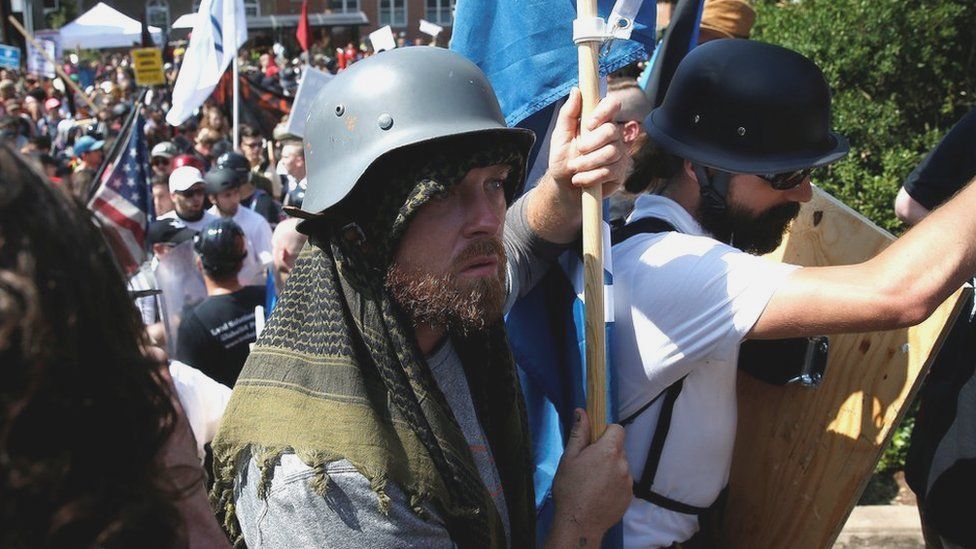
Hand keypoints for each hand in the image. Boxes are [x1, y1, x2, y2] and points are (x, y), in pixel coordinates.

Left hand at [547, 88, 630, 196]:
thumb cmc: (562, 158)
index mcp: (598, 121)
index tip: (589, 123)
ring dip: (587, 163)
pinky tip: (580, 179)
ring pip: (611, 153)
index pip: (612, 105)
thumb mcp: (559, 135)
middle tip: (578, 151)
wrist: (564, 186)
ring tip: (575, 168)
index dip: (604, 111)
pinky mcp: (620, 171)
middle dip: (590, 144)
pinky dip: (590, 177)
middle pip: (611, 131)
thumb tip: (576, 91)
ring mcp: (619, 153)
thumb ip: (568, 114)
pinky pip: (610, 171)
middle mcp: (613, 135)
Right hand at [547, 408, 632, 546]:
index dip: (606, 431)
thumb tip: (582, 411)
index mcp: (608, 451)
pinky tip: (599, 493)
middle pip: (618, 448)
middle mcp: (623, 464)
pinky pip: (623, 482)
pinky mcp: (629, 496)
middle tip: (588, 465)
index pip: (617, 429)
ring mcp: (628, 481)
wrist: (579, 524)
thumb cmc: (570, 489)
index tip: (594, 442)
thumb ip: (579, 433)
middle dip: (606, 452)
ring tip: (592, 483)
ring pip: (620, 466)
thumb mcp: (569, 458)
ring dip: (610, 469)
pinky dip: (613, 484)